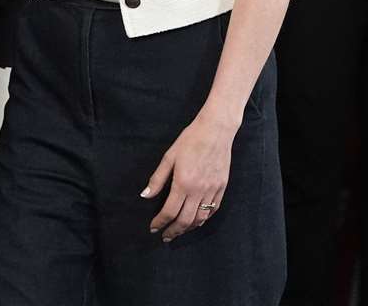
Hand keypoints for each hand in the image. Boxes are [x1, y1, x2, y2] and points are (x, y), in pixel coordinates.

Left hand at [142, 113, 235, 242]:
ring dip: (188, 228)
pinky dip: (203, 220)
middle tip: (165, 236)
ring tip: (178, 231)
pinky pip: (213, 210)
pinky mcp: (222, 188)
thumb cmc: (189, 141)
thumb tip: (145, 195)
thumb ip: (157, 179)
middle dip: (174, 231)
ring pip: (200, 218)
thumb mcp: (169, 157)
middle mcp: (199, 191)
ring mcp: (212, 190)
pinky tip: (196, 221)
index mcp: (183, 183)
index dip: (160, 222)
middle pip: (185, 220)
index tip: (153, 228)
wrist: (215, 131)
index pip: (169, 211)